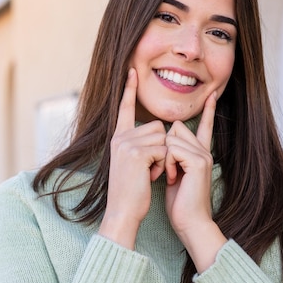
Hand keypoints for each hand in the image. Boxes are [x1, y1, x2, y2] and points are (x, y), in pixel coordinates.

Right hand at [99, 68, 166, 248]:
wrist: (123, 212)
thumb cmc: (132, 192)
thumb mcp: (132, 163)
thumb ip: (140, 145)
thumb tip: (158, 130)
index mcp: (118, 138)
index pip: (125, 109)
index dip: (129, 89)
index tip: (132, 70)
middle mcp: (120, 137)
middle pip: (157, 126)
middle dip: (161, 148)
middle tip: (149, 169)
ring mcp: (126, 144)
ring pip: (162, 137)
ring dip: (163, 157)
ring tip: (149, 173)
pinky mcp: (136, 153)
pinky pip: (163, 149)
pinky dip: (162, 164)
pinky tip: (150, 177)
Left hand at [164, 92, 226, 270]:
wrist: (190, 223)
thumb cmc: (180, 203)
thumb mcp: (174, 174)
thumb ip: (174, 157)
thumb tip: (165, 143)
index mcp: (200, 153)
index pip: (204, 126)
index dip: (209, 111)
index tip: (212, 96)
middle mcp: (205, 151)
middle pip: (177, 127)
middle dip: (164, 144)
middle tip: (165, 169)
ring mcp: (204, 155)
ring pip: (172, 137)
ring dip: (164, 157)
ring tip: (169, 177)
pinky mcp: (198, 162)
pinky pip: (173, 148)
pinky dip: (167, 163)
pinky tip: (172, 178)